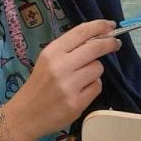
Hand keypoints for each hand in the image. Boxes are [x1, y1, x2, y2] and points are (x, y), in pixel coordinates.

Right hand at [4, 20, 118, 140]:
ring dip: (95, 71)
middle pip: (95, 48)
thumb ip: (69, 49)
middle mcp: (60, 67)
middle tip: (115, 44)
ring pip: (98, 68)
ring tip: (82, 78)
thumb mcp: (47, 60)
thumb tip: (99, 37)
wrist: (25, 115)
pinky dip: (92, 87)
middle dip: (109, 44)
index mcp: (52, 52)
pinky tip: (80, 92)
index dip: (99, 26)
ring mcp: (69, 86)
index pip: (81, 32)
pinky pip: (97, 87)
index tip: (110, 25)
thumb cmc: (39, 85)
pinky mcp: (76, 103)